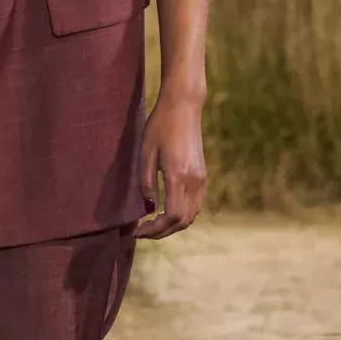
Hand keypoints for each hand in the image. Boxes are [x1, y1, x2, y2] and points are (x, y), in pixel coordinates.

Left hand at [137, 89, 206, 239]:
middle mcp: (194, 181)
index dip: (155, 229)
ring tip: (152, 224)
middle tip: (142, 232)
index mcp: (178, 175)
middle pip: (183, 221)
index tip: (138, 231)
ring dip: (173, 225)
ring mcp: (201, 179)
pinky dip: (181, 215)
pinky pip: (195, 205)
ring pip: (192, 215)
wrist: (184, 106)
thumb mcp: (145, 153)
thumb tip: (149, 208)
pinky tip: (165, 211)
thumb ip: (146, 183)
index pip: (172, 216)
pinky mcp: (202, 175)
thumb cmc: (160, 126)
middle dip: (162, 232)